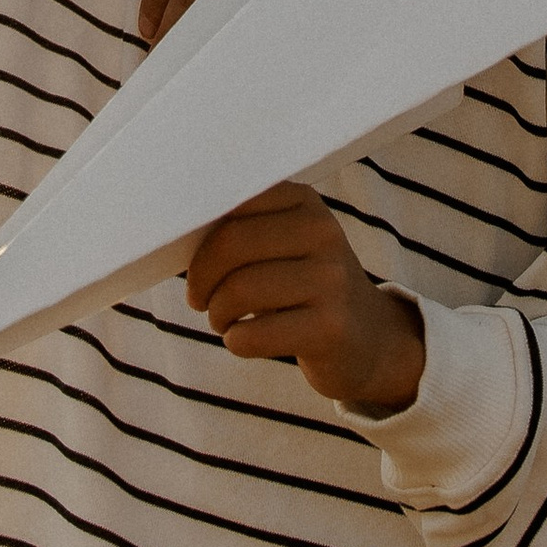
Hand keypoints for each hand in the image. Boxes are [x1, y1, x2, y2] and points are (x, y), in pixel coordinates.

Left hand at [184, 184, 426, 415]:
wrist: (370, 340)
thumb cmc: (305, 288)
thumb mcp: (287, 244)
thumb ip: (244, 228)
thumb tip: (176, 228)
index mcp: (305, 204)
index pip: (233, 204)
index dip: (201, 240)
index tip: (195, 266)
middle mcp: (323, 234)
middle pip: (231, 244)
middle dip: (201, 279)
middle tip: (199, 300)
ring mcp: (331, 281)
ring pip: (239, 290)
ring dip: (217, 314)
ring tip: (222, 321)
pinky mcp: (330, 328)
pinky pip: (253, 335)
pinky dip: (235, 341)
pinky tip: (243, 340)